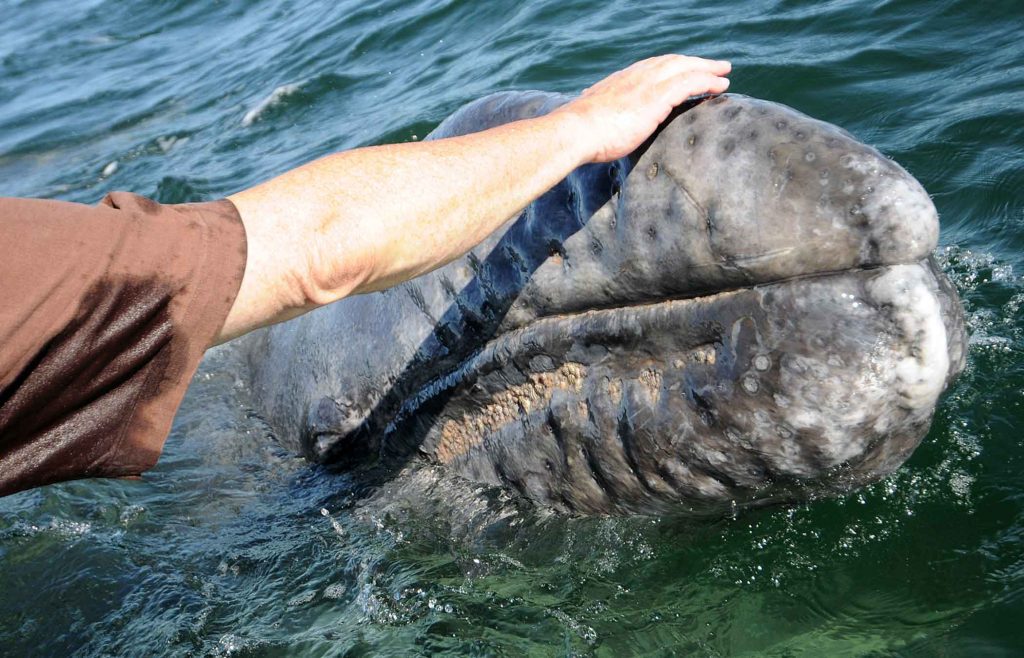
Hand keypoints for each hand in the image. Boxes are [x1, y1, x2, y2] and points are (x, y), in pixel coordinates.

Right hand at [554, 55, 730, 163]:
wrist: (574, 132)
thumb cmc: (578, 134)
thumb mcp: (590, 121)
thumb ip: (598, 120)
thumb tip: (592, 130)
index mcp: (621, 81)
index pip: (651, 68)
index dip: (670, 67)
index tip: (681, 71)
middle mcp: (636, 76)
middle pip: (672, 62)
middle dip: (694, 62)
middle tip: (713, 66)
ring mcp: (647, 84)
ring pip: (685, 67)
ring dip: (707, 68)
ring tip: (724, 73)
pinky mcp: (657, 96)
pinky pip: (690, 82)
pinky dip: (708, 81)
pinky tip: (721, 85)